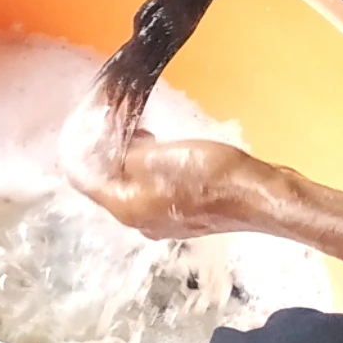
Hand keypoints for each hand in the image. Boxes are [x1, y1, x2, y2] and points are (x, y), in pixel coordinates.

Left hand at [67, 133, 280, 239]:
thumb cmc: (210, 176)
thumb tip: (105, 148)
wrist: (262, 197)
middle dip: (106, 151)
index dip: (79, 151)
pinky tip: (160, 148)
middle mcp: (138, 220)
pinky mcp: (185, 214)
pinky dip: (151, 166)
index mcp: (125, 208)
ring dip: (130, 157)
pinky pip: (155, 187)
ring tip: (137, 130)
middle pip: (107, 183)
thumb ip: (121, 154)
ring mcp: (163, 220)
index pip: (83, 179)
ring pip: (132, 184)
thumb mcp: (155, 156)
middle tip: (111, 122)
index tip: (84, 126)